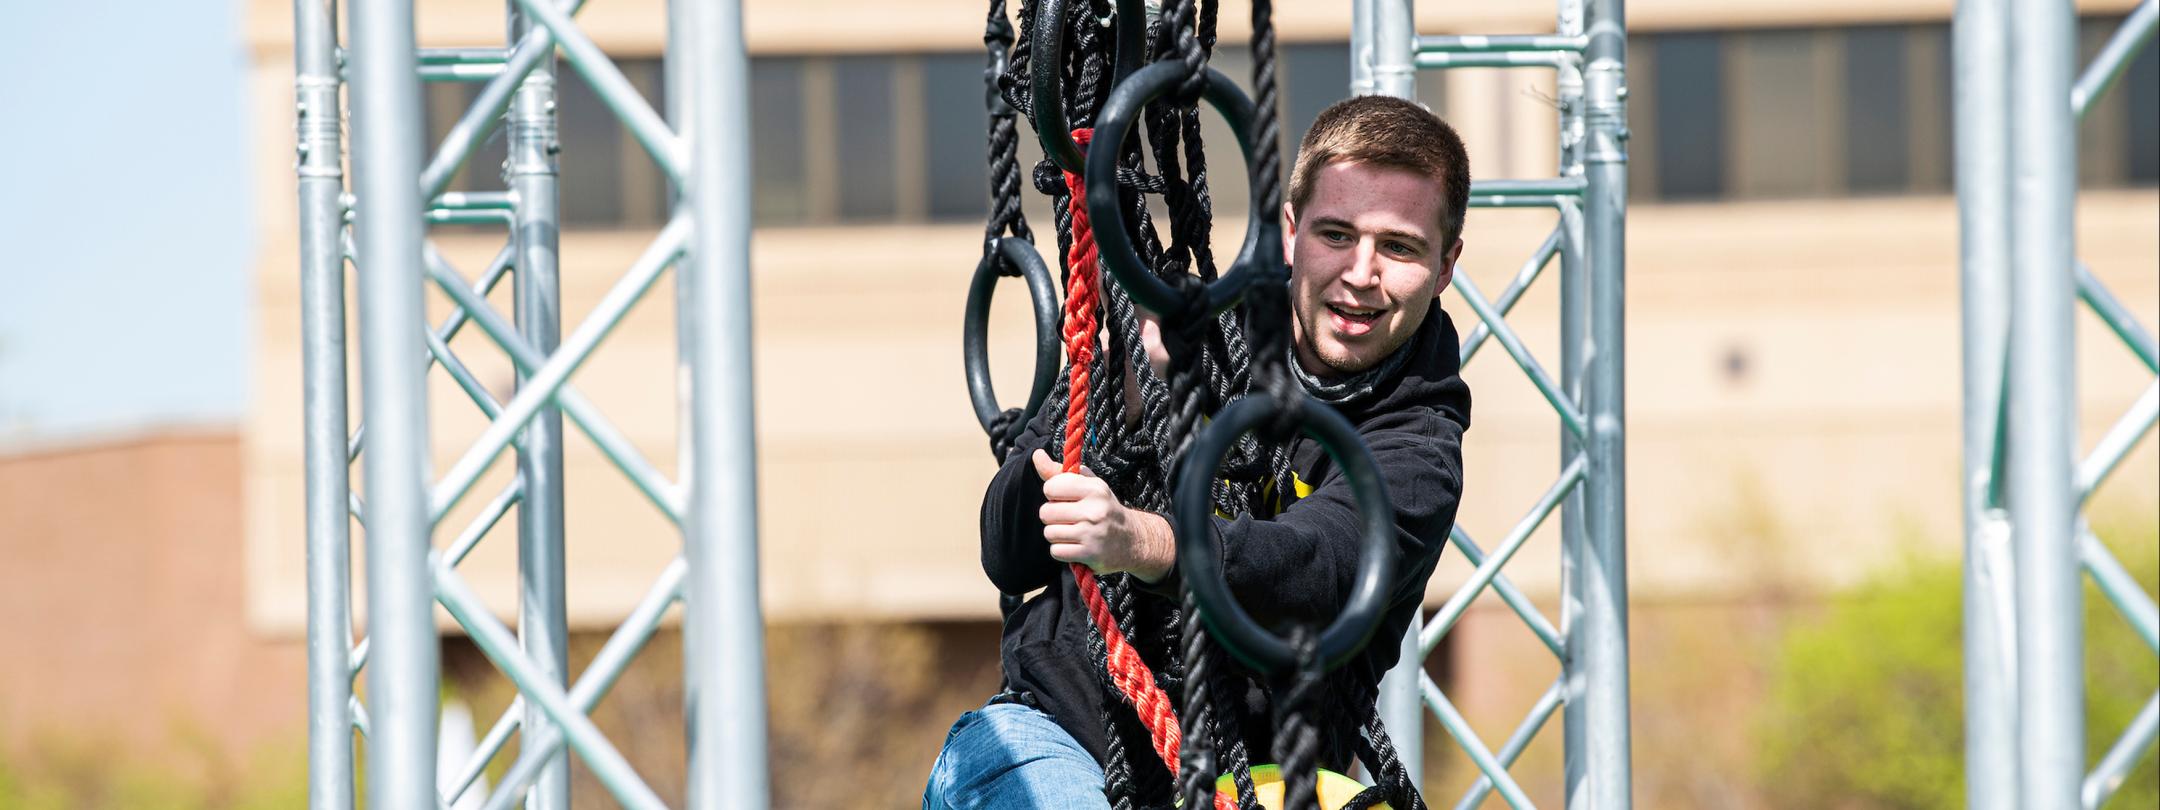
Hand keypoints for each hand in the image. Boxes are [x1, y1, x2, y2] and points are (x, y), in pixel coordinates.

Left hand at [1031, 449, 1174, 581]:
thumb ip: (1060, 472)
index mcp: (1094, 489)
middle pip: (1046, 512)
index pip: (1051, 487)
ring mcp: (1092, 533)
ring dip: (1057, 535)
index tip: (1065, 498)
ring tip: (1073, 532)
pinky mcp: (1090, 554)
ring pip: (1049, 533)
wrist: (1132, 540)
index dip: (1053, 494)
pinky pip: (1056, 551)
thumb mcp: (1088, 485)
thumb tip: (1036, 455)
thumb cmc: (1103, 508)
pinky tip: (1075, 546)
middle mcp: (1094, 510)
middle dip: (1053, 517)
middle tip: (1069, 518)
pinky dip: (1062, 551)